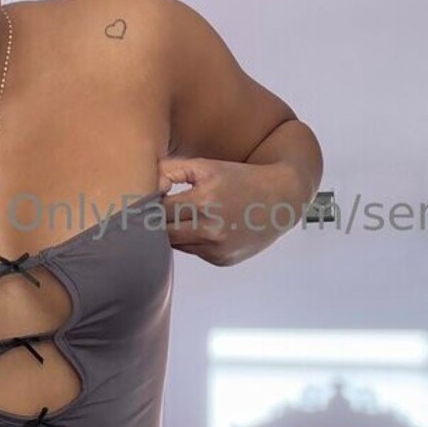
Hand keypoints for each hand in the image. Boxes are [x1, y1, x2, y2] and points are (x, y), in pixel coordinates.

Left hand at [157, 157, 289, 265]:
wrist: (281, 199)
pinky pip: (194, 252)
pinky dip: (192, 241)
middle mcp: (210, 229)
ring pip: (176, 245)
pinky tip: (204, 228)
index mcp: (203, 201)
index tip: (146, 199)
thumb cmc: (240, 178)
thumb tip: (147, 184)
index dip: (148, 205)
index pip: (157, 211)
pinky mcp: (222, 260)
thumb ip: (172, 170)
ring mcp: (216, 249)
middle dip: (156, 222)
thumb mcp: (207, 166)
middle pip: (163, 233)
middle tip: (154, 212)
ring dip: (172, 233)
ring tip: (180, 217)